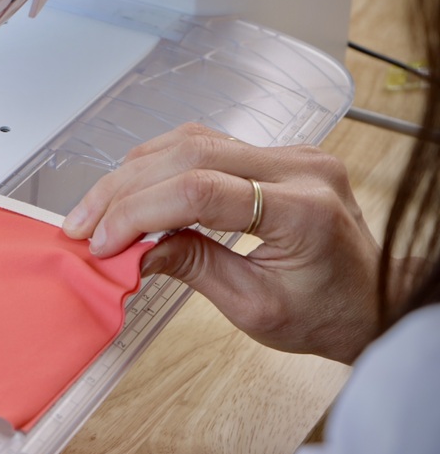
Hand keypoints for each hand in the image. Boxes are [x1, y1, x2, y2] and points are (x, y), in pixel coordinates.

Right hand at [62, 123, 381, 363]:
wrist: (371, 299)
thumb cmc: (327, 312)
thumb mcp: (255, 308)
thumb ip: (193, 267)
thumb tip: (134, 251)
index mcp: (303, 209)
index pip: (200, 191)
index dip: (139, 213)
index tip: (102, 241)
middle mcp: (299, 166)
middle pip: (188, 155)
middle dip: (124, 189)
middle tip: (82, 222)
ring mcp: (289, 153)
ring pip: (191, 140)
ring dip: (135, 171)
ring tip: (97, 207)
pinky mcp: (275, 154)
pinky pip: (206, 143)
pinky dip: (160, 163)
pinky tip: (133, 186)